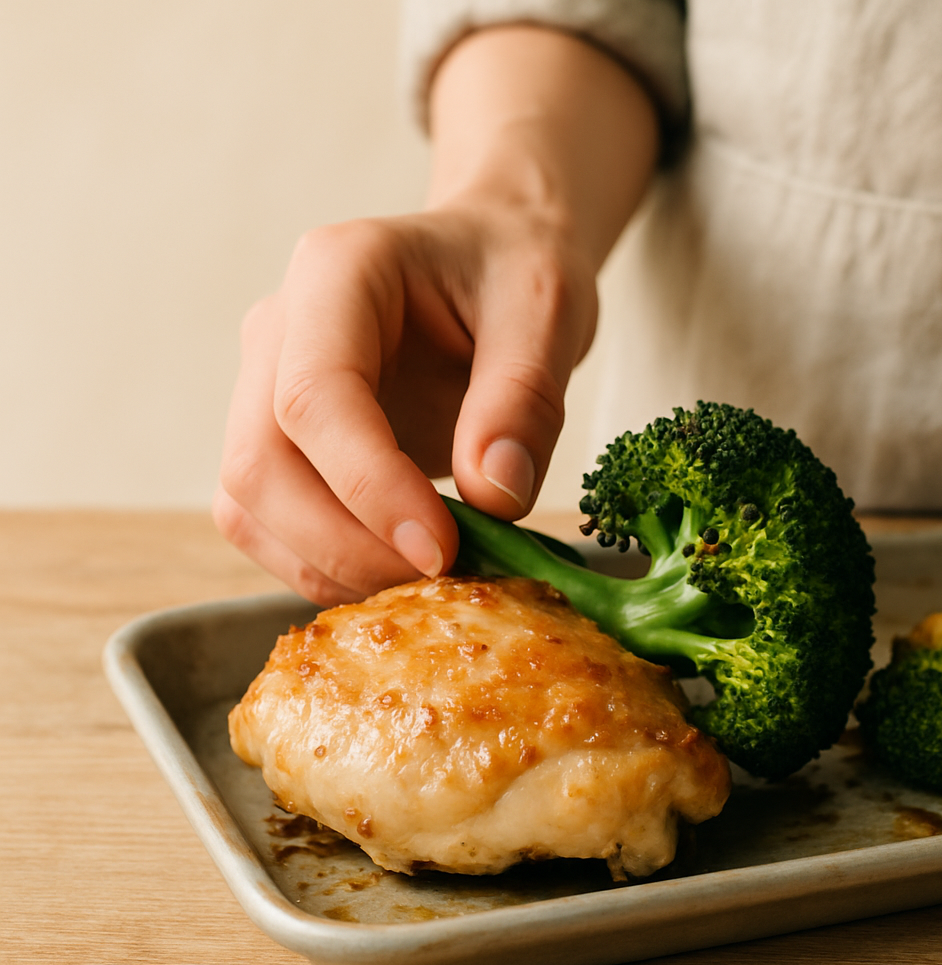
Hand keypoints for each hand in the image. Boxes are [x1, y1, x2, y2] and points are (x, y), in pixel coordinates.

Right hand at [214, 25, 657, 603]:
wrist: (490, 260)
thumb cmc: (513, 269)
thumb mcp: (546, 313)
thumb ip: (523, 399)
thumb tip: (494, 499)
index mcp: (336, 272)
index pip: (315, 396)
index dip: (369, 487)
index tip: (442, 549)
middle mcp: (278, 330)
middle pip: (258, 463)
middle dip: (343, 544)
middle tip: (440, 578)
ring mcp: (265, 387)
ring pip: (248, 505)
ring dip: (328, 565)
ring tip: (425, 579)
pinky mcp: (278, 440)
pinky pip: (267, 522)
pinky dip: (323, 564)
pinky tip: (396, 569)